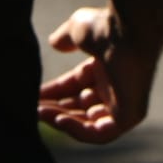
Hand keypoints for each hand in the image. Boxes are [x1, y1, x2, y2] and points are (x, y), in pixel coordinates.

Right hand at [37, 6, 152, 144]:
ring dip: (62, 120)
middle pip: (80, 106)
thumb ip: (66, 38)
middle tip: (33, 108)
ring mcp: (124, 104)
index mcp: (106, 68)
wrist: (127, 33)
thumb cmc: (106, 28)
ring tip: (40, 114)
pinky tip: (58, 119)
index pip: (76, 87)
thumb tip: (55, 44)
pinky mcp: (129, 116)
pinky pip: (101, 134)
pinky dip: (78, 130)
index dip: (54, 91)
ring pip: (88, 122)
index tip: (34, 94)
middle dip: (55, 108)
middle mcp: (116, 88)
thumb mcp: (78, 30)